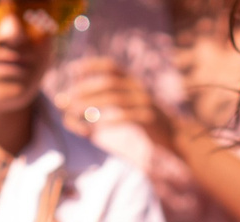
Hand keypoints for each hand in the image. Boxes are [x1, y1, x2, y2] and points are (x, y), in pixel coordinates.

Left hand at [60, 60, 176, 153]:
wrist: (173, 138)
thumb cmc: (142, 126)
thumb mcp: (118, 117)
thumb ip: (94, 117)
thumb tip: (65, 120)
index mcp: (132, 82)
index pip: (111, 66)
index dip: (92, 65)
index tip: (73, 69)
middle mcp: (138, 88)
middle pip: (109, 82)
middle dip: (85, 89)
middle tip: (67, 98)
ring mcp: (145, 102)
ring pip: (115, 99)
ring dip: (92, 104)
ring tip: (73, 111)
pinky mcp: (149, 118)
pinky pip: (126, 116)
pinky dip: (108, 120)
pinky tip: (94, 128)